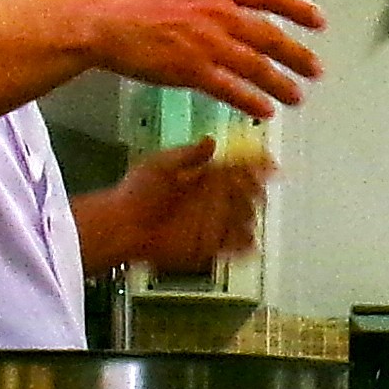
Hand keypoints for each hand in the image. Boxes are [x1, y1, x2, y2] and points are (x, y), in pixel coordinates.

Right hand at [61, 0, 326, 117]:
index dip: (296, 8)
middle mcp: (217, 14)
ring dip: (281, 83)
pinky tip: (266, 110)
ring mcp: (206, 44)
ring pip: (255, 66)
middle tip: (316, 70)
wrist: (91, 17)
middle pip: (269, 36)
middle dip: (297, 55)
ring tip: (297, 97)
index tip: (318, 20)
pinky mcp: (190, 71)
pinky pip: (230, 89)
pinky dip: (251, 100)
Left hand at [73, 137, 266, 276]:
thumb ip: (188, 154)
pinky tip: (250, 242)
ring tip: (252, 215)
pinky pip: (234, 247)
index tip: (268, 163)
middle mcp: (210, 200)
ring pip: (245, 220)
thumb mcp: (160, 164)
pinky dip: (245, 246)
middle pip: (246, 194)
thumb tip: (210, 141)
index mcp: (203, 177)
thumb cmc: (134, 194)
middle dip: (255, 192)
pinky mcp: (207, 246)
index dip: (255, 164)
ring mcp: (211, 224)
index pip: (238, 167)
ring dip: (252, 217)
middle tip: (258, 190)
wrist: (120, 227)